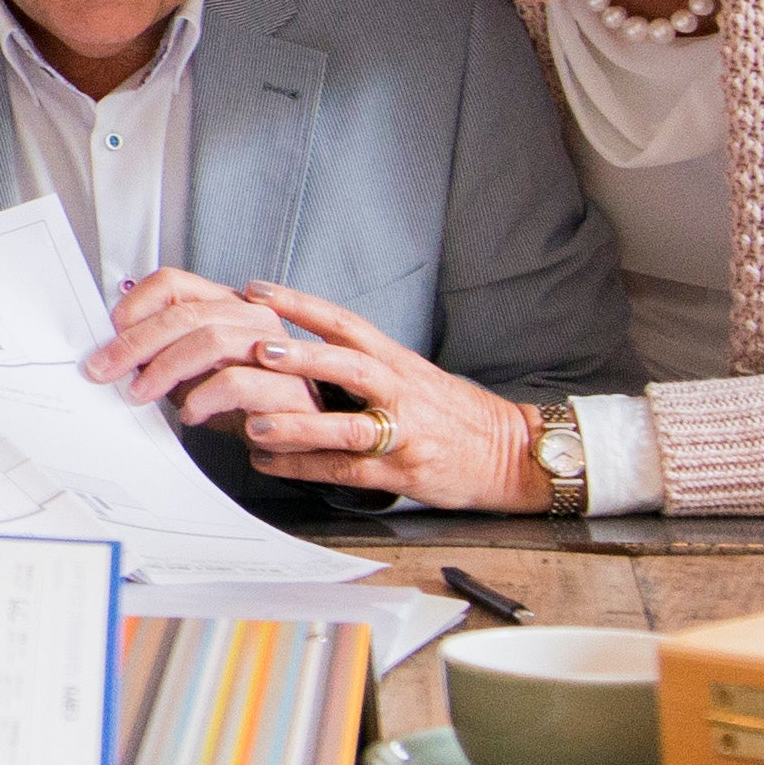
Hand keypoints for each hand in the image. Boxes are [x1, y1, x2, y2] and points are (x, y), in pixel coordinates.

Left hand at [93, 268, 311, 430]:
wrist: (288, 435)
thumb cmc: (239, 400)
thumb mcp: (190, 370)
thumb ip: (159, 352)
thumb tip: (111, 351)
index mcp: (226, 305)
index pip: (173, 281)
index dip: (135, 304)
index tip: (110, 332)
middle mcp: (252, 317)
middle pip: (186, 313)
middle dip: (136, 343)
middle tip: (106, 369)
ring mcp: (275, 348)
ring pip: (210, 340)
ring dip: (165, 369)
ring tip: (142, 393)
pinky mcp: (288, 386)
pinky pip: (236, 382)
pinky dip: (203, 398)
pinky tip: (191, 413)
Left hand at [215, 283, 550, 511]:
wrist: (510, 452)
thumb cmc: (457, 413)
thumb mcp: (415, 375)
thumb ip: (367, 364)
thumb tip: (305, 352)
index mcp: (399, 361)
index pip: (345, 324)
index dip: (300, 305)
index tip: (257, 292)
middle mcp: (400, 390)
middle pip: (347, 366)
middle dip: (301, 357)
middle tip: (255, 349)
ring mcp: (402, 433)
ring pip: (346, 425)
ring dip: (297, 425)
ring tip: (253, 423)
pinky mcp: (401, 472)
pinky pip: (346, 470)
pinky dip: (305, 468)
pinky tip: (270, 463)